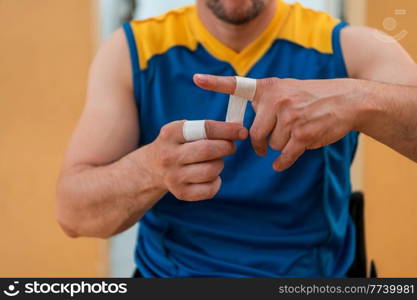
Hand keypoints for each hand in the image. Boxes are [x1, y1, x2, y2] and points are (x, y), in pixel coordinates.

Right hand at [142, 120, 247, 200]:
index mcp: (170, 133)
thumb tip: (239, 130)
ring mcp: (173, 176)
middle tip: (231, 146)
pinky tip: (210, 176)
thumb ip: (207, 129)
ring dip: (220, 164)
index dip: (227, 130)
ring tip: (215, 161)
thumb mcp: (183, 130)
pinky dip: (216, 182)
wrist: (152, 168)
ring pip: (211, 170)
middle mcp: (169, 155)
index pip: (204, 128)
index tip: (242, 131)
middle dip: (226, 147)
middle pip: (208, 150)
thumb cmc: (177, 144)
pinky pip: (210, 189)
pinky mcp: (180, 193)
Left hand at [194, 74, 364, 170]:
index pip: (238, 85)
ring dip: (280, 146)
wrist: (346, 100)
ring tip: (294, 135)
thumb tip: (252, 123)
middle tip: (264, 145)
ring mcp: (290, 117)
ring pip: (272, 145)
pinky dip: (283, 162)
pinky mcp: (303, 134)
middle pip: (255, 134)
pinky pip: (284, 156)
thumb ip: (267, 101)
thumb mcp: (287, 89)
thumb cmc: (312, 97)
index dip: (215, 83)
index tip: (196, 79)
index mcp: (269, 88)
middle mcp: (277, 100)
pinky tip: (281, 163)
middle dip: (260, 143)